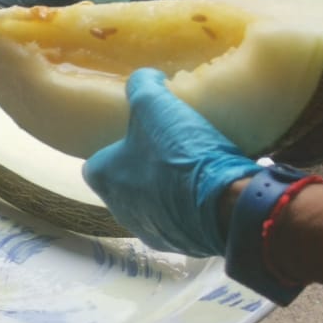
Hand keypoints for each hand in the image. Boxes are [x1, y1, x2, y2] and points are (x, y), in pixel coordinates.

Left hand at [82, 69, 259, 256]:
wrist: (227, 205)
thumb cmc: (179, 154)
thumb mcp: (155, 104)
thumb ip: (142, 85)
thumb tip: (146, 77)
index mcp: (104, 179)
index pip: (95, 164)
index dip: (113, 149)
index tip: (135, 136)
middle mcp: (120, 210)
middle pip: (124, 185)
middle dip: (142, 169)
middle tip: (166, 148)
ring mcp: (152, 231)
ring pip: (152, 205)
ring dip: (166, 190)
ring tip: (190, 167)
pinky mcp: (183, 245)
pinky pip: (181, 221)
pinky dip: (190, 206)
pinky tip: (209, 188)